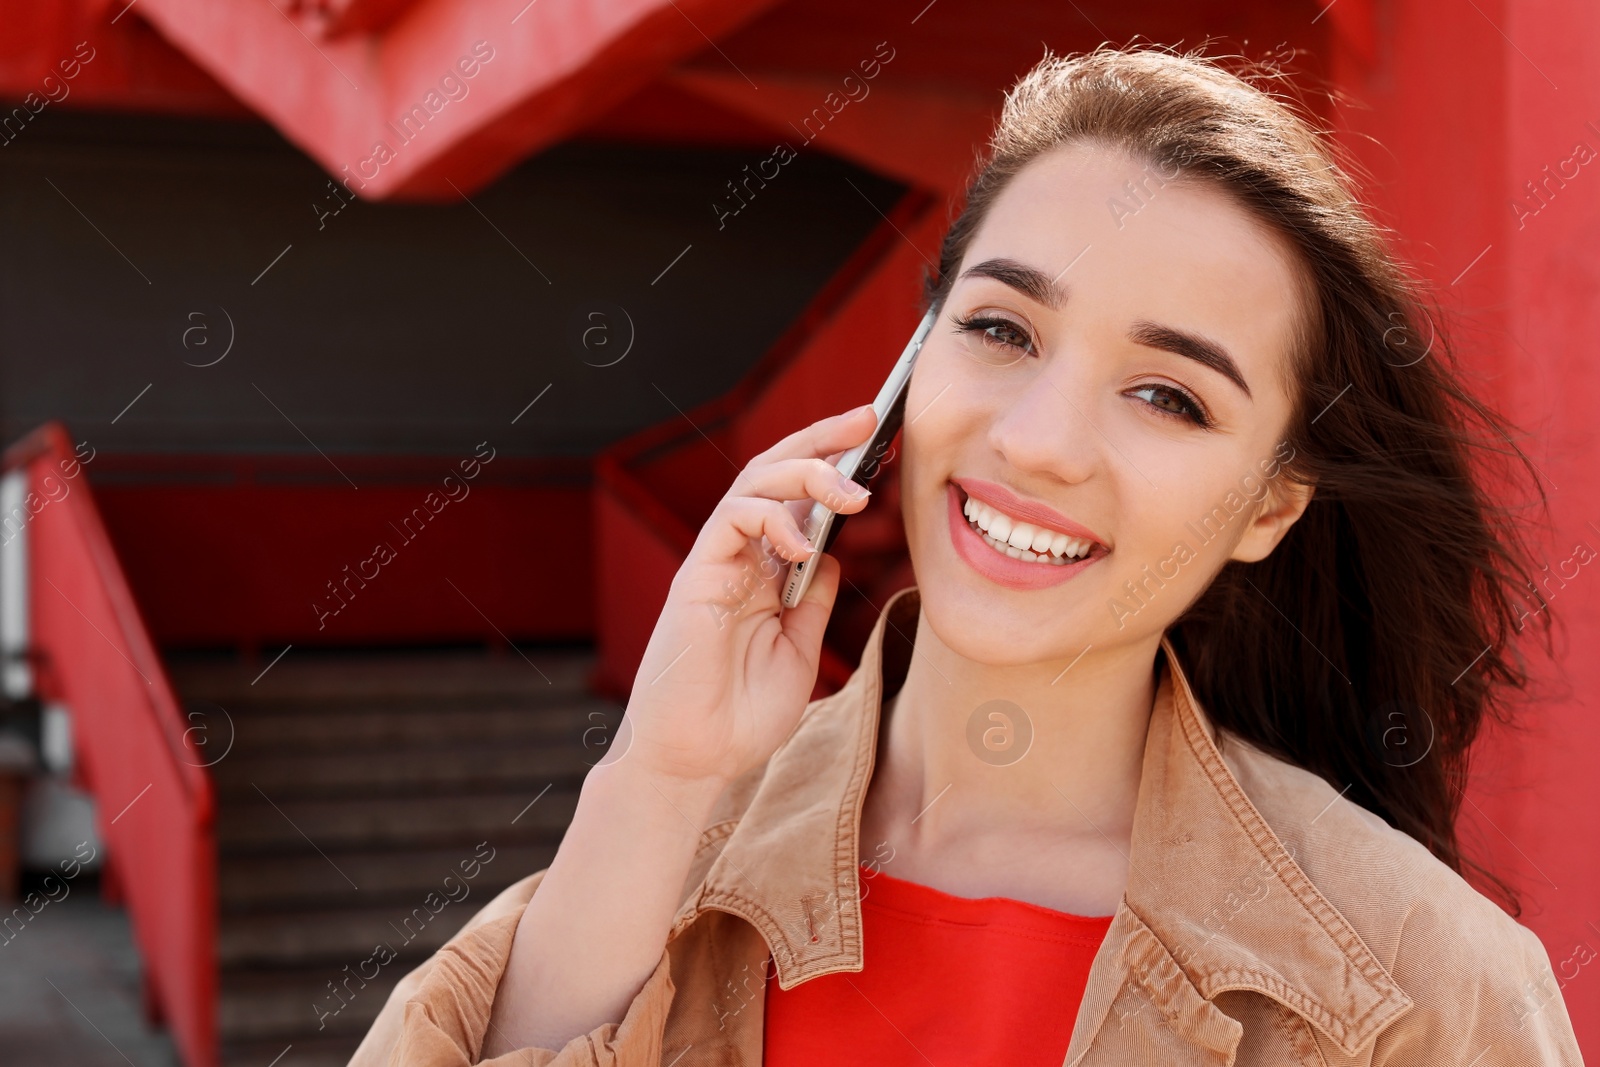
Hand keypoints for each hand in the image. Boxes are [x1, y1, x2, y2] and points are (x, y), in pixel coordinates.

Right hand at [615, 403, 878, 789]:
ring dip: (807, 473)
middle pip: (776, 472)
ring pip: (754, 482)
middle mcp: (740, 556)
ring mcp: (717, 562)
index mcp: (765, 570)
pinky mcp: (697, 575)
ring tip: (852, 491)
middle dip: (822, 438)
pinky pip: (731, 519)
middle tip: (868, 420)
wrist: (698, 759)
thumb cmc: (743, 715)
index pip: (799, 498)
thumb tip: (834, 552)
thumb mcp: (798, 649)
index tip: (881, 443)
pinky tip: (802, 544)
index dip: (836, 464)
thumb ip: (811, 597)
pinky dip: (770, 519)